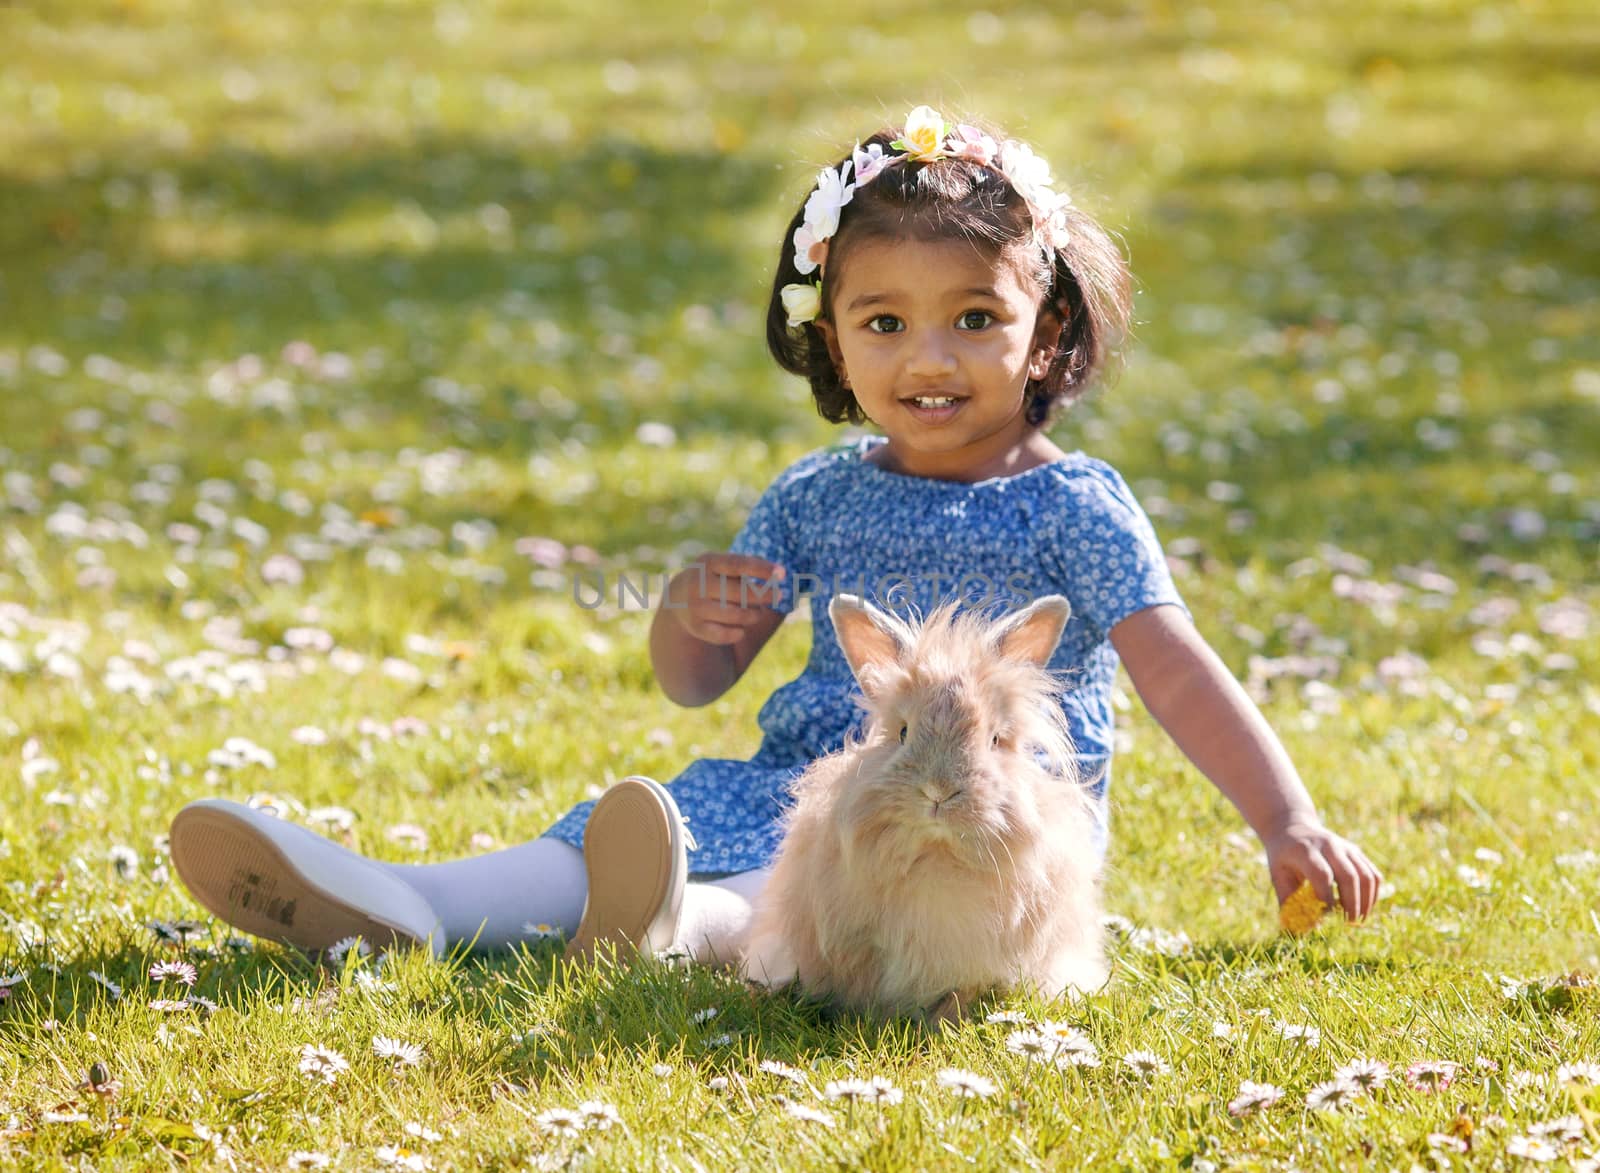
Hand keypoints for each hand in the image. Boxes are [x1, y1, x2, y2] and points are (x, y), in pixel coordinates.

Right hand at [664, 552, 785, 645]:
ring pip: (734, 614)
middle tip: (779, 596)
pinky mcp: (695, 627)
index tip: (783, 573)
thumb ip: (750, 565)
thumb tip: (780, 572)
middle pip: (739, 592)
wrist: (677, 599)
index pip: (738, 564)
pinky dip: (736, 634)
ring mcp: (695, 606)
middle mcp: (699, 583)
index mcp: (708, 562)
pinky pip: (723, 634)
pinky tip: (741, 631)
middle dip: (763, 595)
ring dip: (752, 615)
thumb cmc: (715, 579)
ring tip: (758, 613)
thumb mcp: (725, 565)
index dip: (761, 569)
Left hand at [1263, 820, 1381, 922]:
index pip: (1322, 875)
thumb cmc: (1283, 857)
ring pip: (1366, 875)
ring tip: (1358, 920)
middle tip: (1349, 923)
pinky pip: (1372, 874)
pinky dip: (1372, 893)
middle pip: (1349, 875)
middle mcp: (1328, 845)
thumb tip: (1301, 930)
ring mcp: (1346, 847)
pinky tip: (1364, 907)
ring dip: (1366, 901)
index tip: (1327, 916)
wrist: (1293, 828)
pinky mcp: (1356, 851)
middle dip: (1352, 903)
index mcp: (1305, 850)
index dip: (1326, 898)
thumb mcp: (1277, 874)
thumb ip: (1288, 901)